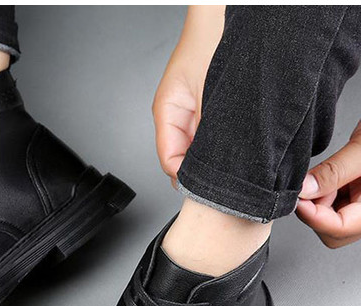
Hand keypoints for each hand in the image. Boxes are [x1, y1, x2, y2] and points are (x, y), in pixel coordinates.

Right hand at [153, 6, 224, 187]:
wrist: (229, 12)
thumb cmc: (216, 38)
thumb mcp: (214, 95)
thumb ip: (212, 135)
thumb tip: (214, 168)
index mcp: (167, 111)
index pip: (170, 162)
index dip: (189, 179)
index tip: (209, 186)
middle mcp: (177, 114)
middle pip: (184, 159)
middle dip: (203, 171)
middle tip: (226, 178)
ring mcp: (193, 111)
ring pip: (199, 151)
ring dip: (215, 157)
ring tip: (236, 158)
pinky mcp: (210, 108)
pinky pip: (213, 137)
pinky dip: (225, 143)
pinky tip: (240, 142)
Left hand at [297, 121, 360, 248]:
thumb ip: (333, 172)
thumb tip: (304, 190)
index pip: (340, 228)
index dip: (315, 217)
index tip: (299, 198)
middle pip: (334, 232)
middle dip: (318, 210)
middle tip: (319, 182)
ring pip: (331, 222)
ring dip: (322, 201)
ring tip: (335, 175)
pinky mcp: (357, 201)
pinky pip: (334, 209)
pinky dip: (326, 195)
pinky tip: (335, 178)